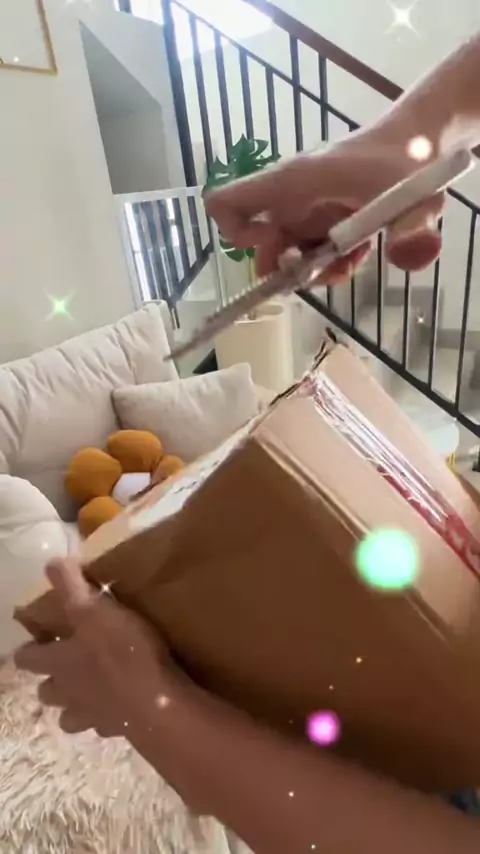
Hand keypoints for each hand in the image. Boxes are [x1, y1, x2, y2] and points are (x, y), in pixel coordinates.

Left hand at [15, 558, 175, 736]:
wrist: (157, 704)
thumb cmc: (122, 653)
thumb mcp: (95, 609)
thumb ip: (71, 585)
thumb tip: (51, 563)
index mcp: (57, 663)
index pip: (26, 659)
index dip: (30, 649)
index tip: (42, 638)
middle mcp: (67, 693)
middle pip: (46, 692)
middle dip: (53, 679)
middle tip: (70, 662)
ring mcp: (90, 716)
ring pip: (69, 716)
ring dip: (76, 703)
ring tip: (95, 687)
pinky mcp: (116, 730)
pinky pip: (104, 724)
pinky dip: (108, 715)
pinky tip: (123, 702)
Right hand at [205, 128, 443, 281]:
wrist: (420, 139)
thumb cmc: (407, 157)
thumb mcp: (416, 195)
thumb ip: (411, 228)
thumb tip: (410, 256)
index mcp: (292, 183)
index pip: (226, 204)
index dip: (239, 237)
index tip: (279, 249)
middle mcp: (290, 199)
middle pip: (261, 247)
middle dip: (287, 271)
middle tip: (325, 270)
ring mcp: (305, 210)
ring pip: (288, 255)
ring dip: (315, 271)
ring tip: (351, 263)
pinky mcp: (322, 220)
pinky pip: (311, 252)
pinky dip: (332, 262)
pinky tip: (360, 253)